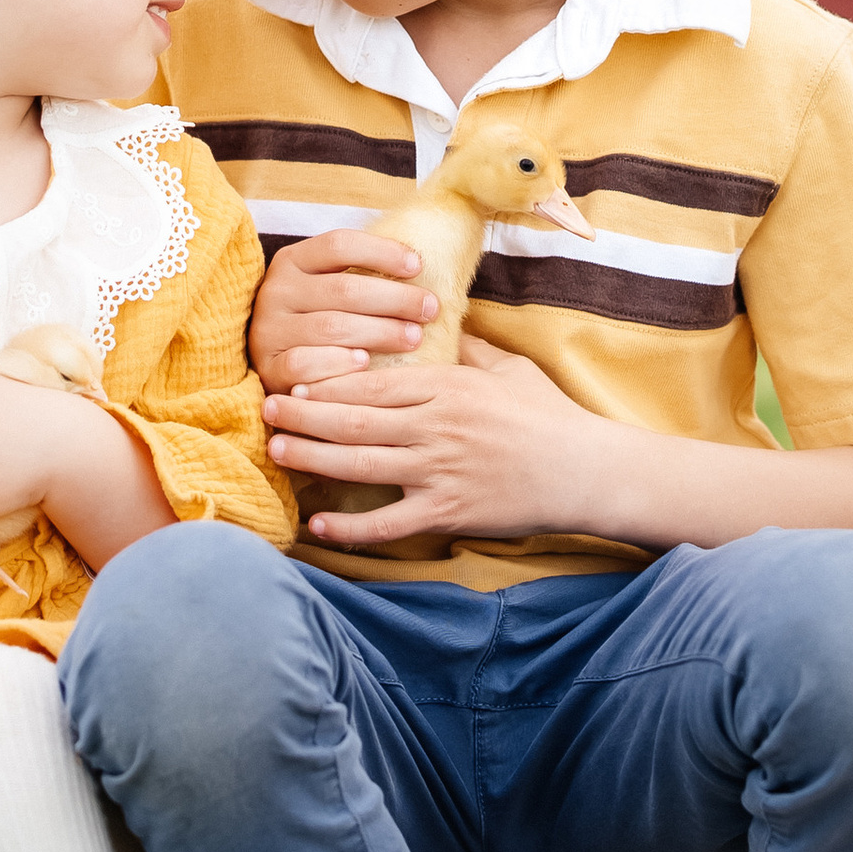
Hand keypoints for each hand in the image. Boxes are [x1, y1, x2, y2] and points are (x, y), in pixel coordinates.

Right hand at [250, 227, 437, 391]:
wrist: (269, 359)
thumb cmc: (315, 318)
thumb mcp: (326, 286)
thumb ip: (359, 275)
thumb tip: (419, 265)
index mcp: (293, 260)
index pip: (339, 244)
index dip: (381, 252)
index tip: (418, 266)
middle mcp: (277, 291)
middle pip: (343, 289)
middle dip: (395, 299)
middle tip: (430, 310)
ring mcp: (270, 330)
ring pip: (331, 327)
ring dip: (380, 332)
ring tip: (414, 338)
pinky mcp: (269, 367)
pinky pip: (304, 364)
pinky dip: (337, 363)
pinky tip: (366, 363)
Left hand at [264, 337, 595, 548]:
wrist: (586, 471)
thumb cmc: (549, 416)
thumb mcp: (507, 370)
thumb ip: (467, 350)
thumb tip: (440, 324)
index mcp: (448, 386)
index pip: (373, 382)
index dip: (326, 381)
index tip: (293, 377)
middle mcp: (437, 427)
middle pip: (355, 419)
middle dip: (305, 415)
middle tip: (266, 409)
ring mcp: (440, 472)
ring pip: (361, 465)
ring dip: (313, 458)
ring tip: (277, 451)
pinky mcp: (448, 512)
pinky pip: (388, 523)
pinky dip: (350, 527)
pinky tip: (318, 524)